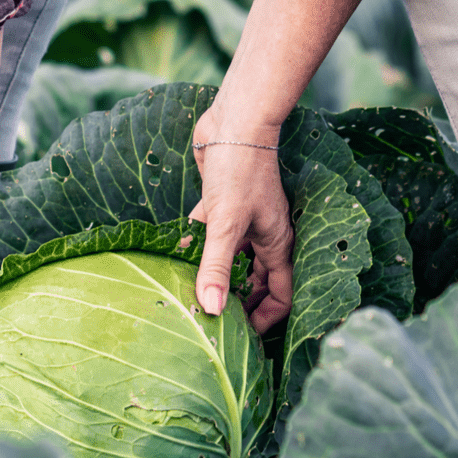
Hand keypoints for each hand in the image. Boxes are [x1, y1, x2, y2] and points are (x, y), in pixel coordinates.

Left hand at [187, 108, 294, 333]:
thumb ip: (217, 268)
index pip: (282, 295)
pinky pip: (212, 237)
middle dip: (239, 302)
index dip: (266, 319)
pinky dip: (197, 247)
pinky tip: (175, 256)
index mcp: (277, 244)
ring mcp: (243, 221)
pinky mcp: (222, 206)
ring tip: (191, 296)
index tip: (242, 336)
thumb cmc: (239, 169)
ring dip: (216, 276)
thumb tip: (213, 311)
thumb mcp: (225, 224)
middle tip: (213, 322)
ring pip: (232, 260)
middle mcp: (264, 236)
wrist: (233, 120)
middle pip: (257, 283)